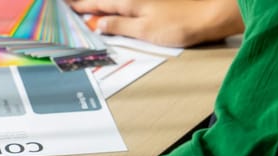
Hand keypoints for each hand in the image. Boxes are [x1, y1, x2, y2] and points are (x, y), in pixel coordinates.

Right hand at [68, 0, 243, 46]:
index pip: (97, 4)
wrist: (211, 15)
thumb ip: (118, 26)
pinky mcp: (155, 5)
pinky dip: (116, 8)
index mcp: (128, 2)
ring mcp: (145, 0)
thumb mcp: (143, 30)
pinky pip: (127, 5)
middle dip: (88, 3)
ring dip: (101, 6)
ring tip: (88, 10)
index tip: (66, 6)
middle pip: (105, 0)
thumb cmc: (180, 23)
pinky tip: (115, 13)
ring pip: (116, 2)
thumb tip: (98, 23)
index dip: (80, 5)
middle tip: (71, 6)